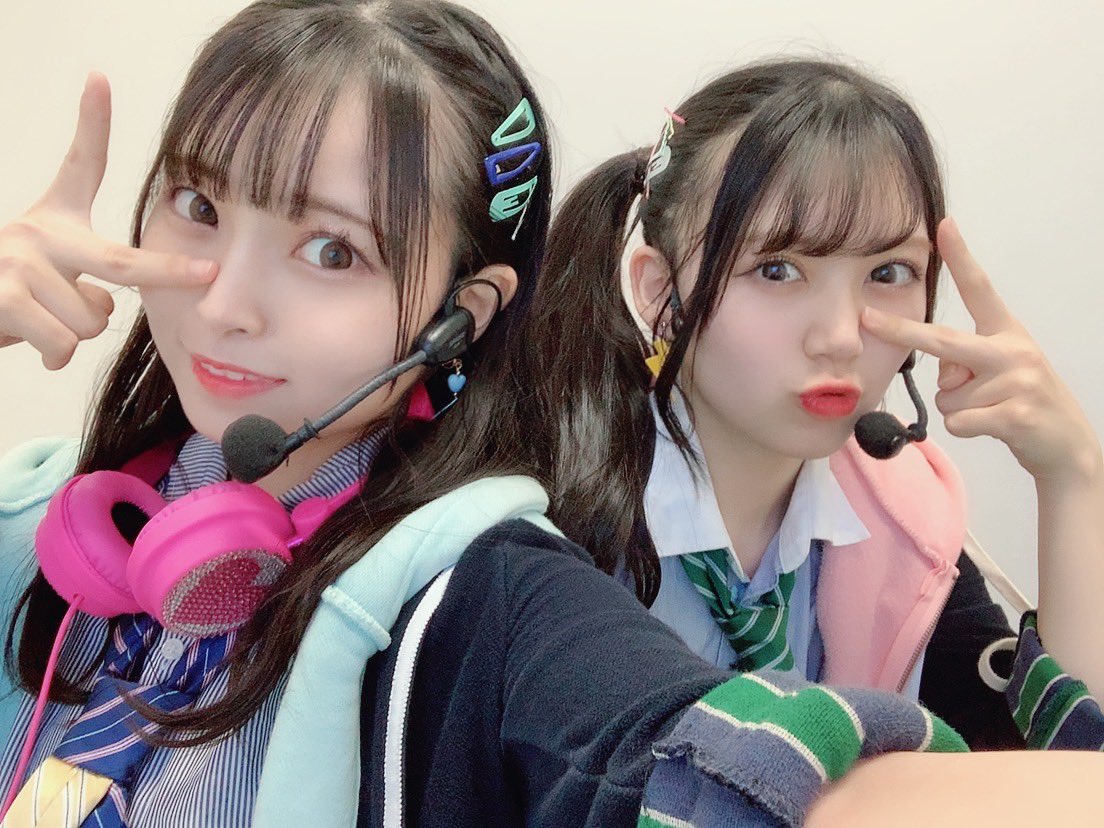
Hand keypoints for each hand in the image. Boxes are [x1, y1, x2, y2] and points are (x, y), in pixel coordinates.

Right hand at [0, 72, 216, 369]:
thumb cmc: (15, 295)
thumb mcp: (51, 272)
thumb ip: (88, 278)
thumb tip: (108, 308)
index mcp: (55, 221)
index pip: (79, 166)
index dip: (91, 122)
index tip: (100, 78)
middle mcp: (36, 233)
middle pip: (122, 262)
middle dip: (171, 271)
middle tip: (208, 273)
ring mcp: (18, 264)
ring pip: (92, 319)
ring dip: (75, 336)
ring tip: (44, 322)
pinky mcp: (3, 298)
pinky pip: (63, 342)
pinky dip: (55, 355)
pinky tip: (27, 338)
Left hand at [861, 217, 1100, 485]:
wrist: (1065, 443)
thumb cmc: (1020, 400)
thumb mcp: (998, 372)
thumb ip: (964, 362)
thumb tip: (944, 372)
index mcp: (1006, 332)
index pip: (980, 288)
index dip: (961, 256)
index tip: (943, 225)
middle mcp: (1013, 349)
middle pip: (942, 340)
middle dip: (899, 331)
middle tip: (866, 318)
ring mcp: (1017, 381)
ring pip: (947, 395)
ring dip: (958, 409)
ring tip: (991, 410)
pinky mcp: (1016, 414)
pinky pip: (958, 421)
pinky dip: (966, 429)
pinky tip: (994, 427)